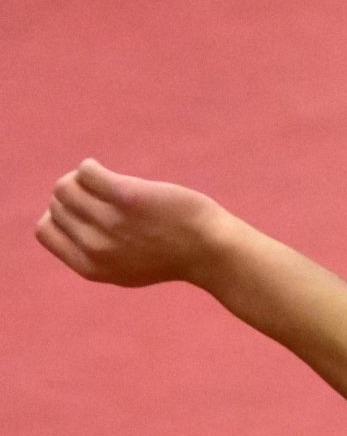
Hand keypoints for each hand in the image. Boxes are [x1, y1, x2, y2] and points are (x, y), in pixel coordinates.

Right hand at [35, 159, 222, 287]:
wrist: (213, 251)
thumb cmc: (174, 255)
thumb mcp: (127, 268)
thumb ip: (94, 253)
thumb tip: (58, 215)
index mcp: (92, 268)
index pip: (44, 231)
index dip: (58, 215)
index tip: (82, 211)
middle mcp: (96, 248)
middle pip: (57, 204)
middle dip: (75, 195)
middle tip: (104, 196)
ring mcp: (110, 222)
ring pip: (67, 185)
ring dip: (82, 179)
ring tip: (106, 183)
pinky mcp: (126, 197)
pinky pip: (87, 171)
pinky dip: (91, 166)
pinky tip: (105, 170)